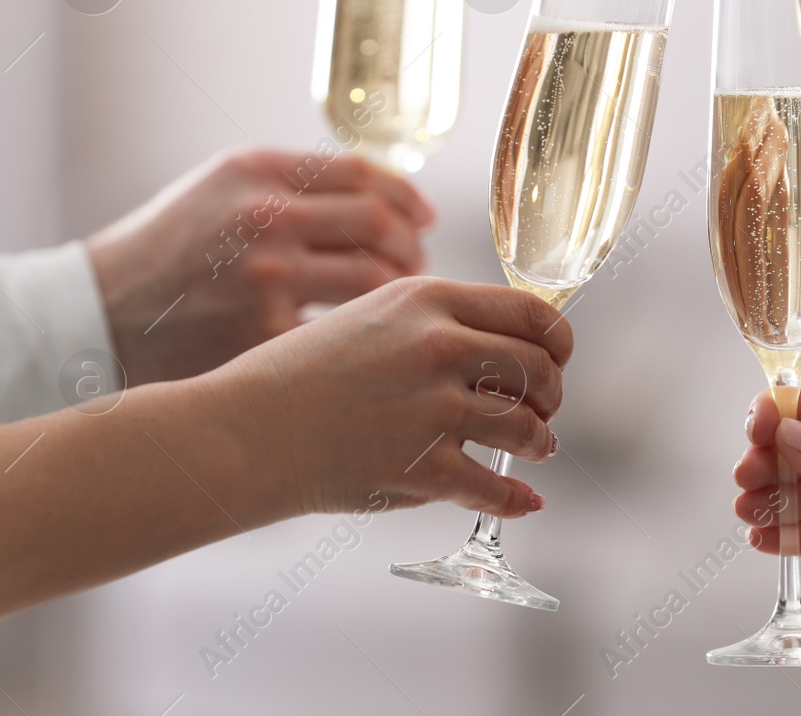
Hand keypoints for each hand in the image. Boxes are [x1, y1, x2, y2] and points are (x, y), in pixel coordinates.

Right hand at [88, 149, 433, 386]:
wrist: (99, 311)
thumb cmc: (169, 250)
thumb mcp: (221, 188)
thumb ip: (294, 184)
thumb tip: (382, 193)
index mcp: (257, 169)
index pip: (363, 171)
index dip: (406, 195)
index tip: (424, 216)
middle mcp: (264, 214)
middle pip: (378, 222)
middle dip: (411, 245)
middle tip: (416, 262)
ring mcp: (266, 274)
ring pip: (372, 276)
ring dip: (400, 288)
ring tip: (397, 297)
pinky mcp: (263, 331)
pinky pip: (341, 328)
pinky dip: (363, 333)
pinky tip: (366, 338)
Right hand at [210, 276, 571, 517]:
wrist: (242, 430)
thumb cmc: (299, 373)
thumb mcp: (371, 315)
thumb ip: (435, 321)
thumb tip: (500, 343)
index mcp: (428, 300)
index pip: (531, 313)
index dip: (558, 341)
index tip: (557, 358)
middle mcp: (438, 347)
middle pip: (539, 369)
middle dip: (552, 394)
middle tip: (544, 409)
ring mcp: (431, 409)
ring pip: (527, 428)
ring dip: (540, 443)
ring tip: (534, 448)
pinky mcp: (420, 468)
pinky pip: (493, 489)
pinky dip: (517, 500)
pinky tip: (525, 501)